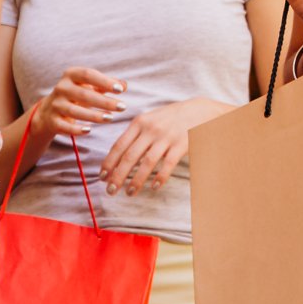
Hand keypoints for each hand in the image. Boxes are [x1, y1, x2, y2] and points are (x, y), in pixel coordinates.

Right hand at [33, 66, 123, 139]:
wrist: (50, 111)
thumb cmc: (77, 95)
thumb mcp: (90, 86)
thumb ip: (107, 85)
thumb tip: (124, 85)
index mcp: (71, 75)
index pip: (88, 75)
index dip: (105, 82)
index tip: (120, 90)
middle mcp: (61, 88)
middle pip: (84, 95)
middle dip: (105, 102)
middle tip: (122, 107)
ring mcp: (55, 105)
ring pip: (75, 111)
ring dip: (94, 116)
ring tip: (110, 118)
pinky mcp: (52, 121)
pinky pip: (65, 126)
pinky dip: (76, 129)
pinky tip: (89, 130)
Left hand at [100, 98, 227, 196]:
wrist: (200, 110)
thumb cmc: (171, 117)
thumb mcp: (150, 119)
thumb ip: (135, 134)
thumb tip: (116, 156)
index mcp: (140, 122)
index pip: (119, 145)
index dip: (109, 163)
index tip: (102, 177)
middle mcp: (151, 129)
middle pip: (129, 157)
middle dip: (118, 176)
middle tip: (111, 190)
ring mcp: (166, 137)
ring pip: (146, 163)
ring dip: (136, 180)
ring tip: (130, 192)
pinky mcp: (181, 144)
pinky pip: (167, 164)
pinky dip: (160, 177)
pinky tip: (154, 186)